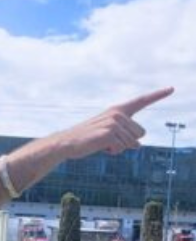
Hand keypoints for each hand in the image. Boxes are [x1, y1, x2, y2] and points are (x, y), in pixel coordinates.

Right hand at [57, 87, 173, 158]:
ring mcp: (114, 122)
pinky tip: (101, 148)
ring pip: (132, 142)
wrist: (67, 143)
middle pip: (140, 133)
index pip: (141, 100)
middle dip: (128, 142)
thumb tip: (139, 146)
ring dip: (119, 148)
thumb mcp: (109, 135)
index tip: (172, 88)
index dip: (158, 94)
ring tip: (102, 144)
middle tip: (108, 142)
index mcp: (118, 110)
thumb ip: (126, 136)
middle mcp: (118, 113)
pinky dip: (113, 151)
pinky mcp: (110, 132)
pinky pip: (123, 147)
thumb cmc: (88, 140)